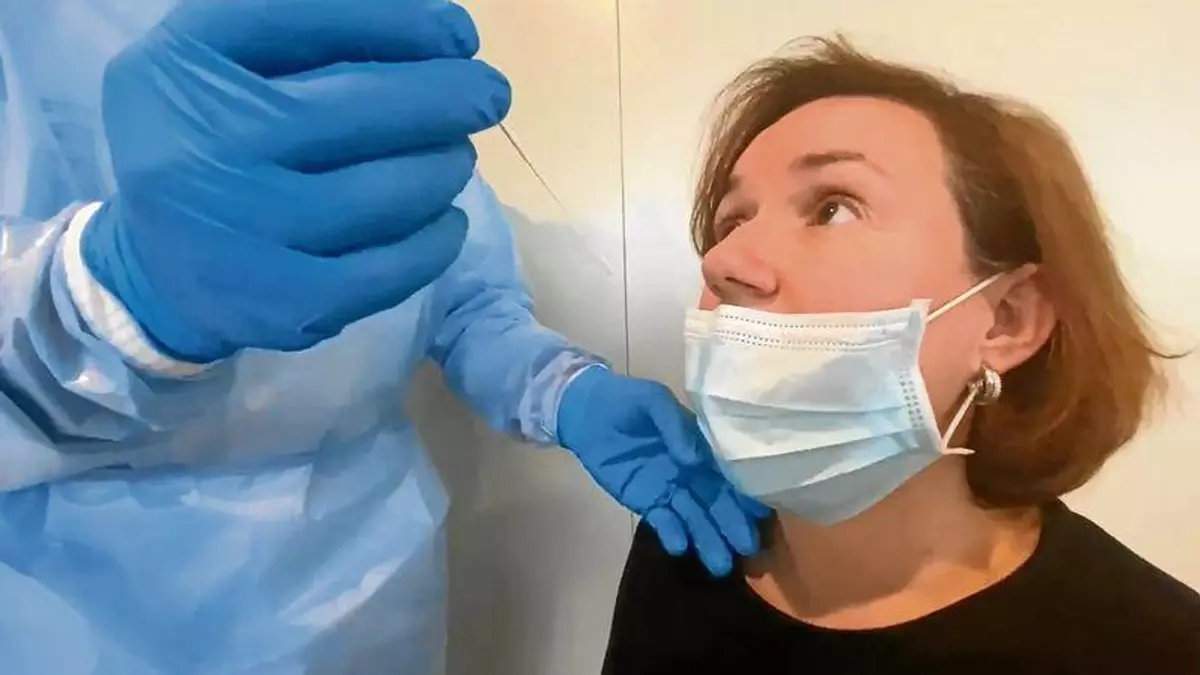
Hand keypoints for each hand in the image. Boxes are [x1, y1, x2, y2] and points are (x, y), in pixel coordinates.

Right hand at [81, 0, 509, 362]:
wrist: (149, 274)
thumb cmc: (207, 144)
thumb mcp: (220, 65)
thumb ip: (306, 32)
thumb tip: (432, 32)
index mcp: (186, 66)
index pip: (312, 19)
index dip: (403, 22)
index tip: (458, 34)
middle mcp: (206, 145)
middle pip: (364, 109)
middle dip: (449, 97)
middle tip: (487, 95)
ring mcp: (245, 233)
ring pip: (391, 193)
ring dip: (445, 167)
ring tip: (453, 157)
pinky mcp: (285, 305)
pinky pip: (393, 269)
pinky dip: (436, 240)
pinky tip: (444, 218)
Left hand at [557, 367, 771, 575]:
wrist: (587, 413)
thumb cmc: (626, 401)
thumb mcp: (652, 401)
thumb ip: (674, 425)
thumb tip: (692, 459)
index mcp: (701, 445)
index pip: (728, 471)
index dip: (744, 490)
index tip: (761, 512)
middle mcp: (692, 471)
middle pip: (716, 500)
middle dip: (732, 523)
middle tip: (748, 549)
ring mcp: (670, 488)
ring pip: (694, 516)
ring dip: (707, 538)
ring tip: (721, 564)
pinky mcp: (646, 501)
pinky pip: (663, 520)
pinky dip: (672, 533)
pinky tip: (681, 548)